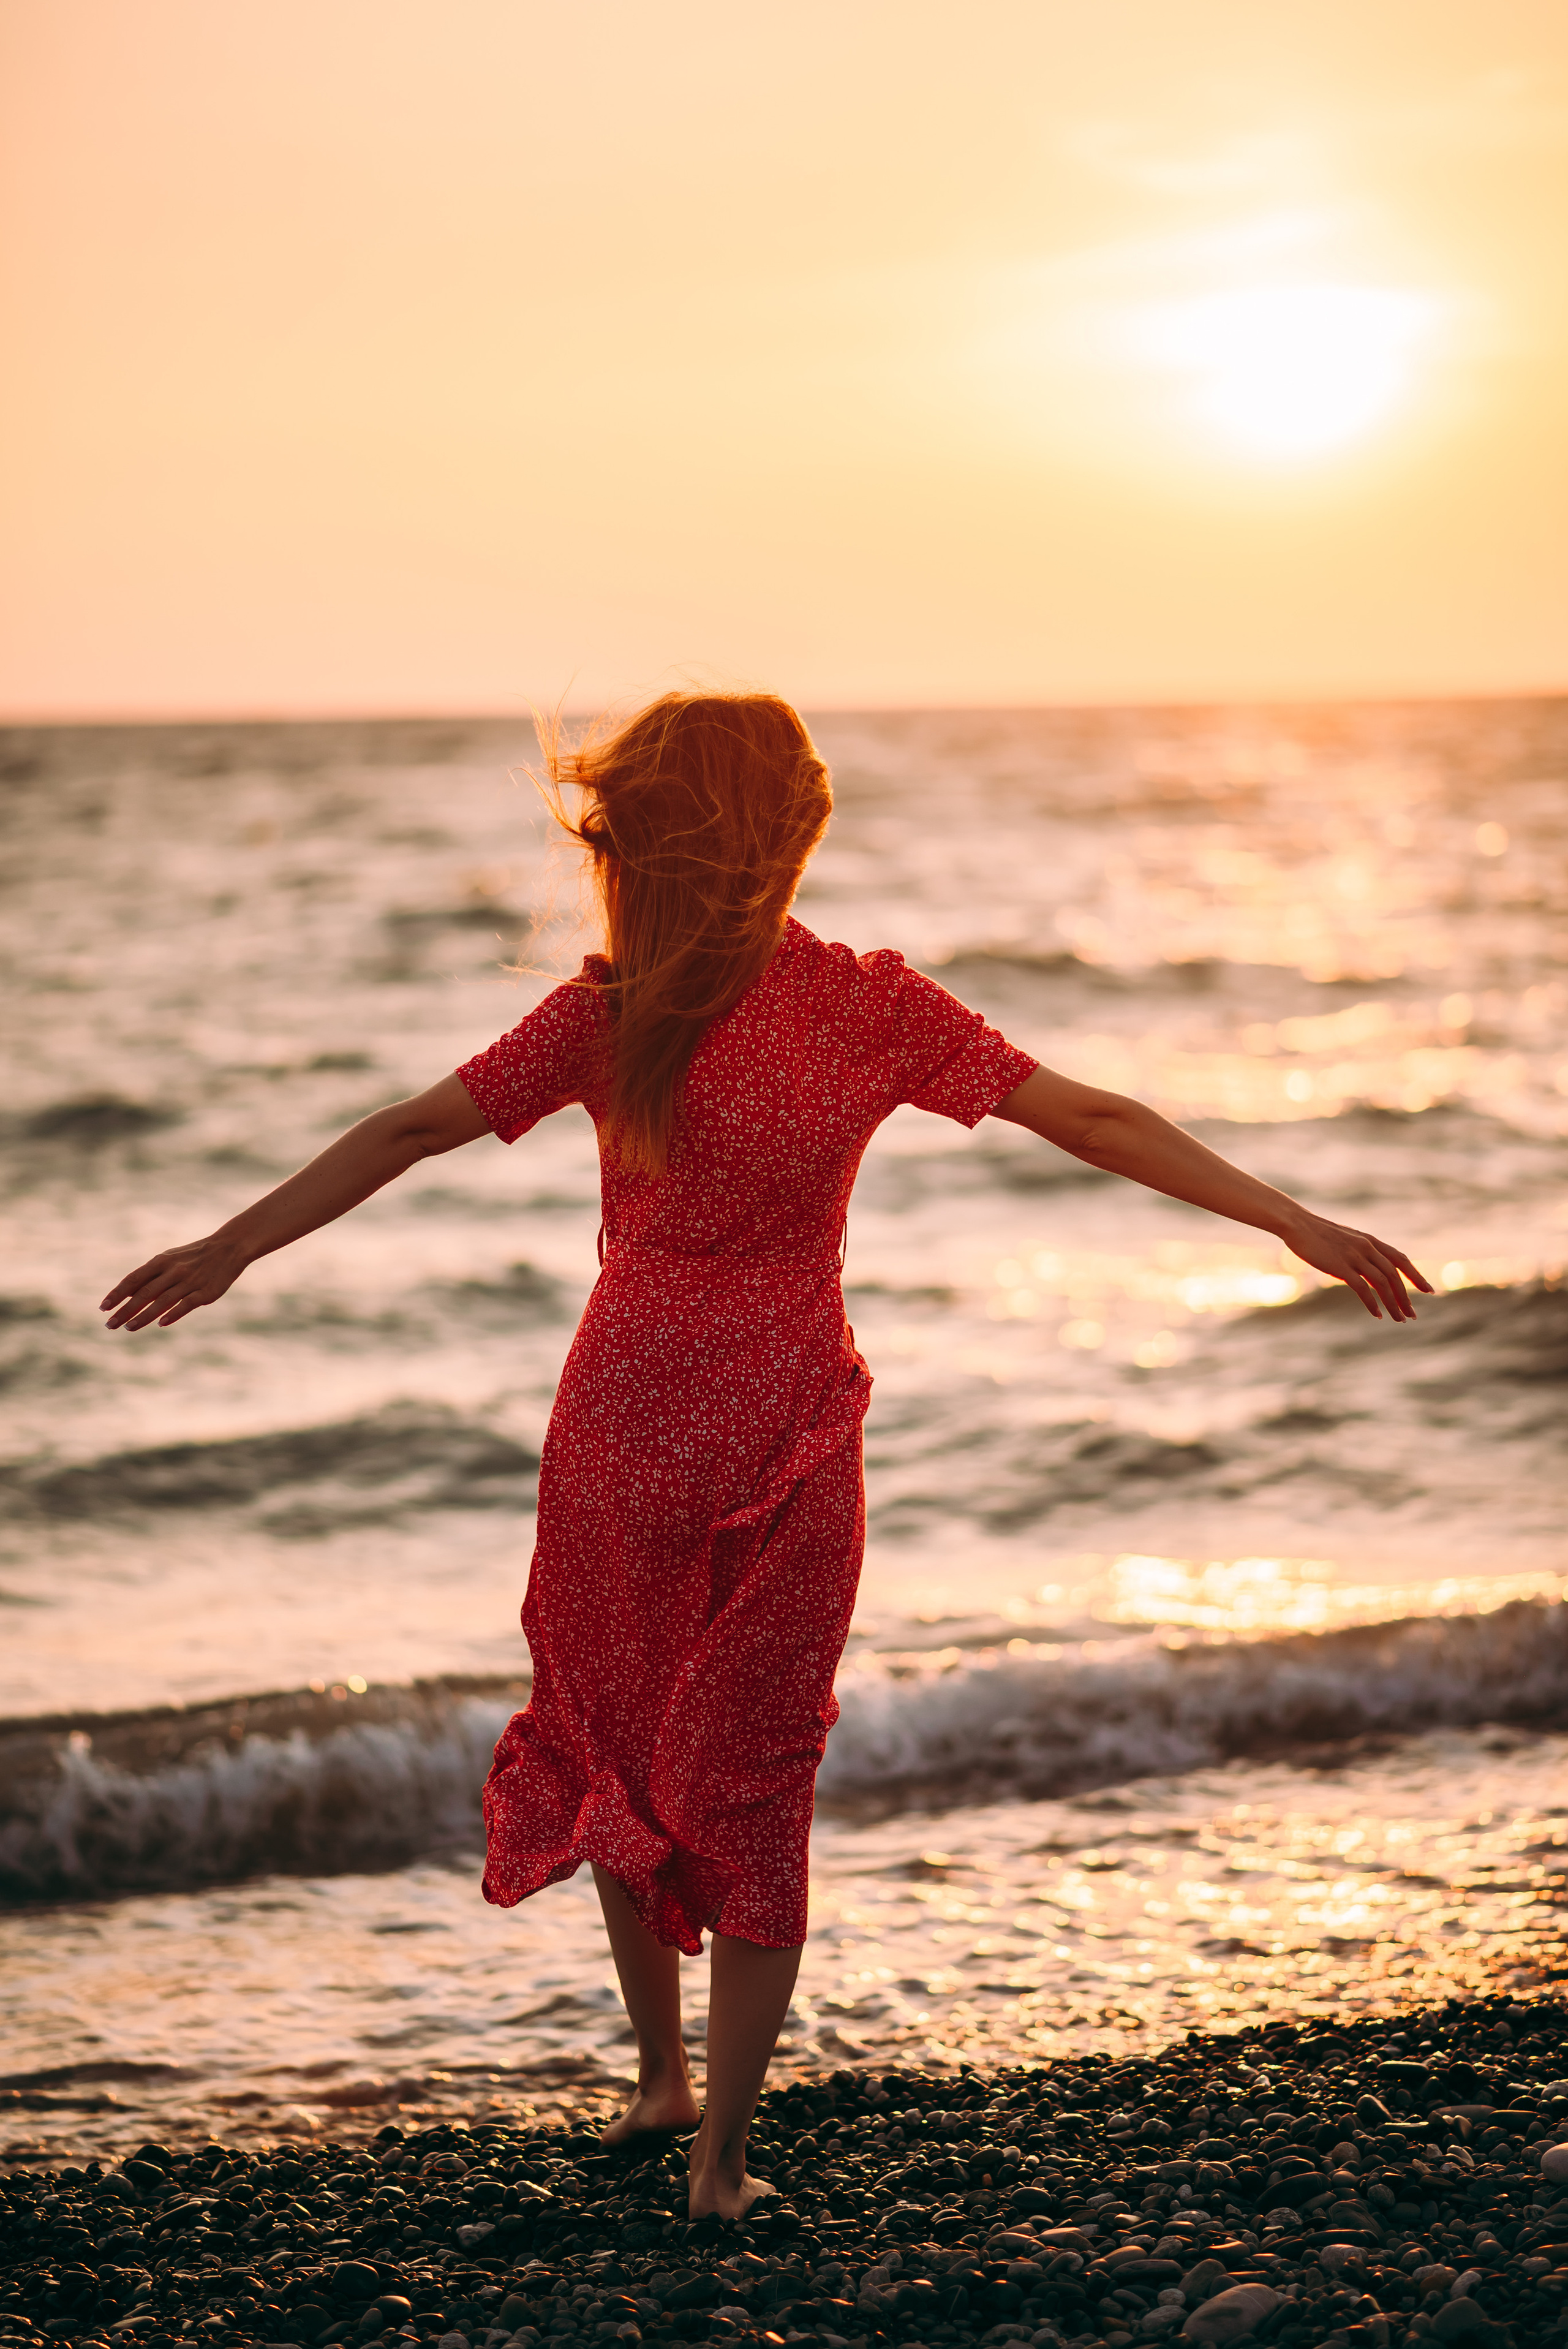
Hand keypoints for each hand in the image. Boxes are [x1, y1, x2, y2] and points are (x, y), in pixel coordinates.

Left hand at [101, 1235, 246, 1330]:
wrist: (229, 1247)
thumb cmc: (194, 1256)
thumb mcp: (170, 1259)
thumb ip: (151, 1276)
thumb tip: (126, 1294)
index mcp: (162, 1261)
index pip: (134, 1279)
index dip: (117, 1294)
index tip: (103, 1308)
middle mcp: (173, 1271)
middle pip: (144, 1293)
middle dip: (125, 1310)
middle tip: (109, 1325)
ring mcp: (189, 1282)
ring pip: (162, 1302)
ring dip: (143, 1316)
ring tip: (128, 1328)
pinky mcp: (205, 1292)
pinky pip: (186, 1305)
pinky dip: (173, 1314)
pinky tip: (161, 1324)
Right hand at [1281, 1211, 1432, 1320]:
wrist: (1297, 1224)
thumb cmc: (1317, 1233)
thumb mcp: (1345, 1240)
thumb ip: (1359, 1252)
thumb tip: (1366, 1269)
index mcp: (1370, 1240)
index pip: (1401, 1259)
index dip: (1416, 1276)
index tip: (1428, 1290)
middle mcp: (1367, 1247)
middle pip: (1394, 1275)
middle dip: (1406, 1297)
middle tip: (1412, 1315)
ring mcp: (1354, 1256)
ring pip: (1382, 1283)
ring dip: (1393, 1303)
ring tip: (1399, 1319)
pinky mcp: (1341, 1266)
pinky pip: (1362, 1288)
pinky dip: (1372, 1303)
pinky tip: (1377, 1314)